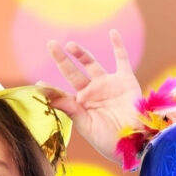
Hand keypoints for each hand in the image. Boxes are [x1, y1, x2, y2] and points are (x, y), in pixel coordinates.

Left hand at [44, 30, 142, 162]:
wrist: (136, 142)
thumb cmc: (110, 140)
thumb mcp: (85, 125)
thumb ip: (68, 107)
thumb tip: (45, 91)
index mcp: (81, 105)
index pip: (62, 94)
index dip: (51, 89)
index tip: (38, 84)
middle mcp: (93, 92)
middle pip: (73, 73)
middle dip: (62, 59)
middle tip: (51, 45)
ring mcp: (108, 85)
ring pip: (92, 64)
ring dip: (81, 54)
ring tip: (70, 45)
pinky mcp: (125, 81)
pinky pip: (121, 60)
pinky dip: (118, 46)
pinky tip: (112, 33)